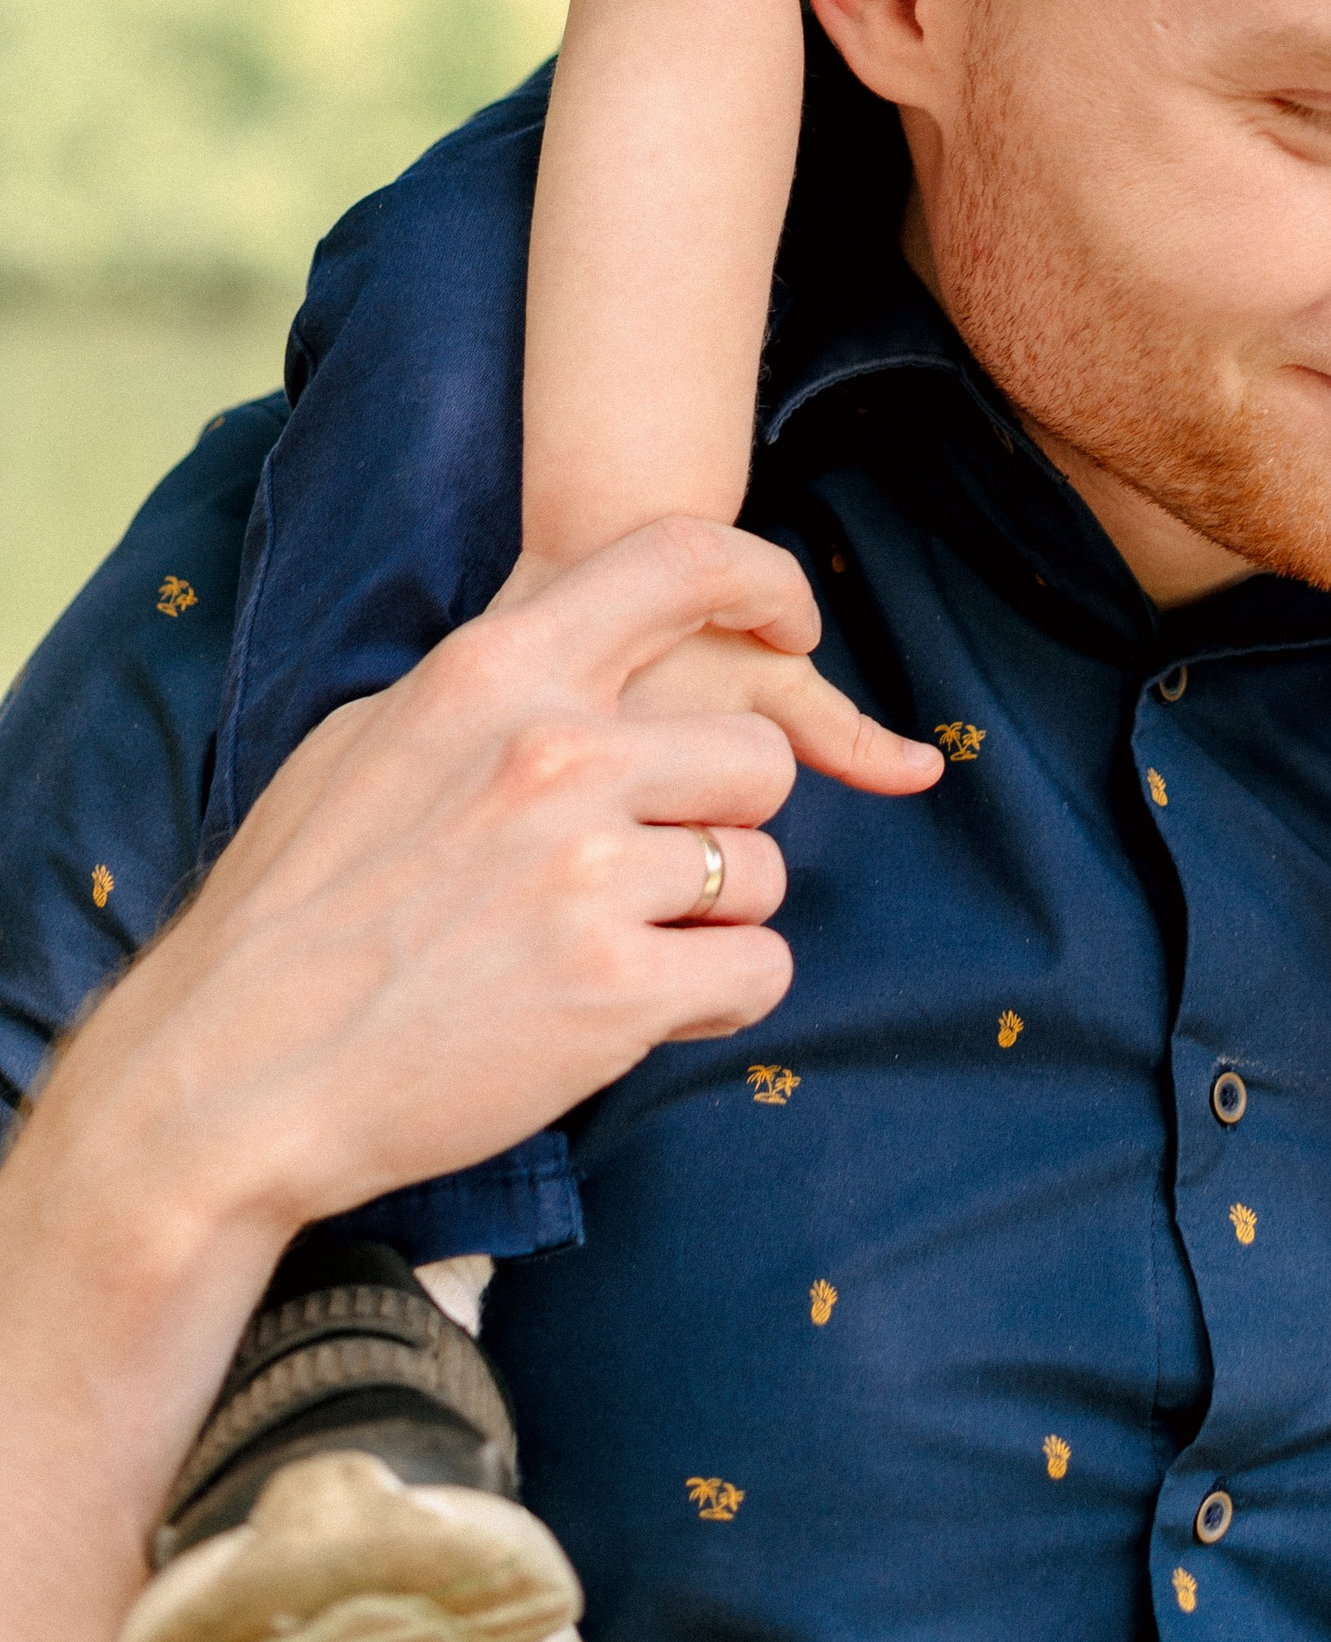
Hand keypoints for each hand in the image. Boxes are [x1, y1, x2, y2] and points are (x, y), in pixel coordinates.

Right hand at [89, 518, 912, 1244]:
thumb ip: (489, 690)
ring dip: (712, 919)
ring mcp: (589, 873)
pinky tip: (635, 1012)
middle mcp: (556, 754)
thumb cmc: (291, 914)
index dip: (767, 583)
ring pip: (762, 870)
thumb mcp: (369, 742)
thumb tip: (572, 647)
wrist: (228, 1079)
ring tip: (616, 951)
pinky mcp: (615, 991)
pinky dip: (716, 1000)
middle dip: (724, 818)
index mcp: (495, 673)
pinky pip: (760, 971)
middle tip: (645, 874)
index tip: (791, 628)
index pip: (684, 562)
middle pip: (759, 752)